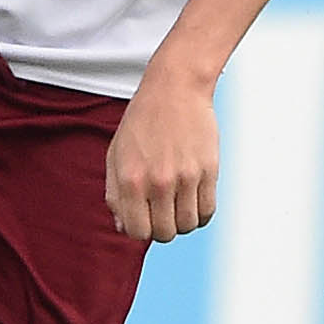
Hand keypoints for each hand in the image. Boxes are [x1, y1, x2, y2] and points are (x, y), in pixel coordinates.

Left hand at [106, 75, 220, 240]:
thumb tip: (123, 226)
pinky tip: (193, 201)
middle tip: (162, 211)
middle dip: (162, 228)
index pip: (137, 232)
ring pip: (187, 225)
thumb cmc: (142, 122)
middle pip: (164, 233)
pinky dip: (200, 214)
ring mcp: (186, 177)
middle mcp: (158, 181)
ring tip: (178, 204)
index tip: (144, 216)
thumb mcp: (116, 154)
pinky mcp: (209, 170)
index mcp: (131, 179)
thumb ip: (115, 193)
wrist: (175, 89)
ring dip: (182, 221)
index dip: (140, 229)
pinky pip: (208, 211)